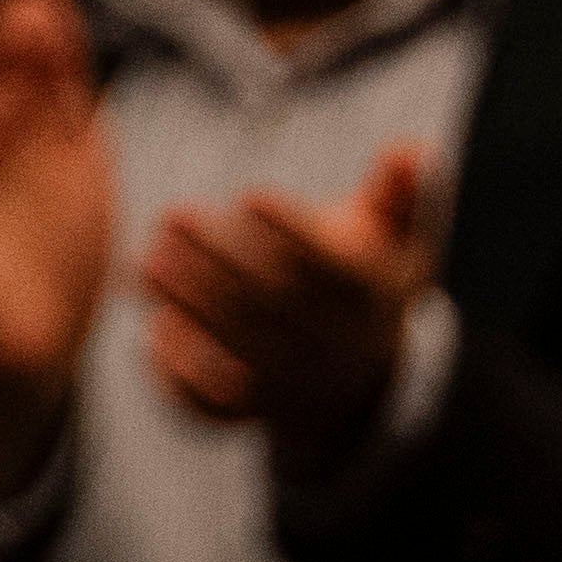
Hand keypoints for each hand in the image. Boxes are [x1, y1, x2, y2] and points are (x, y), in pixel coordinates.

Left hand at [141, 142, 437, 486]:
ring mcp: (287, 384)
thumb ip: (401, 192)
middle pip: (272, 304)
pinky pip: (213, 406)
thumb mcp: (394, 238)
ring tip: (147, 263)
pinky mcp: (248, 412)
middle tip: (172, 216)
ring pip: (237, 350)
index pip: (330, 269)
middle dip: (218, 261)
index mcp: (363, 299)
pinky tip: (154, 330)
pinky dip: (181, 378)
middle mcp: (328, 346)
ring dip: (189, 307)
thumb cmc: (360, 283)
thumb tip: (415, 150)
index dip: (291, 233)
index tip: (251, 196)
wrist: (352, 379)